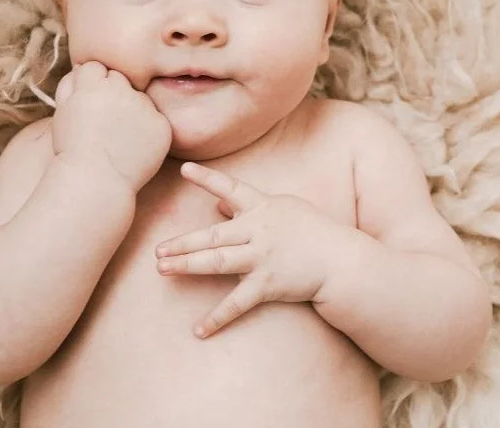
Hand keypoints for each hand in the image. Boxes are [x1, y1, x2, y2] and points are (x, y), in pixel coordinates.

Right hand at [52, 61, 170, 190]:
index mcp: (91, 85)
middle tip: (105, 122)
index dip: (90, 86)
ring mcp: (143, 107)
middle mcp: (119, 90)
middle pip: (119, 78)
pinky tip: (134, 146)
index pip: (95, 68)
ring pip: (140, 98)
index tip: (89, 106)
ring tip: (119, 137)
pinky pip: (156, 119)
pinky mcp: (161, 125)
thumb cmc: (73, 150)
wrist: (95, 184)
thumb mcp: (62, 113)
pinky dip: (148, 130)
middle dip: (112, 93)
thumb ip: (69, 84)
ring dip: (133, 110)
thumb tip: (82, 67)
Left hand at [155, 162, 350, 337]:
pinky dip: (217, 317)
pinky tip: (198, 329)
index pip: (232, 188)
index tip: (185, 169)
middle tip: (158, 249)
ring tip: (163, 269)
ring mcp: (262, 258)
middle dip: (184, 242)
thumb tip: (219, 204)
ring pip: (218, 262)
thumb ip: (249, 206)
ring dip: (188, 265)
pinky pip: (237, 303)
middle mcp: (259, 231)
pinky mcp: (268, 284)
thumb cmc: (312, 231)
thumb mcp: (284, 209)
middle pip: (214, 235)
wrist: (341, 261)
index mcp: (263, 207)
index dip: (207, 179)